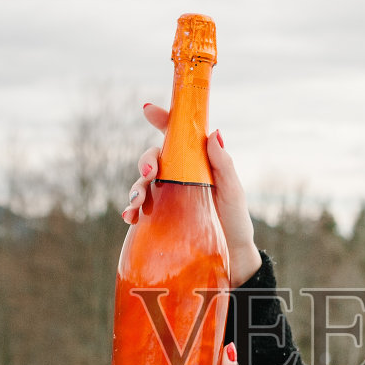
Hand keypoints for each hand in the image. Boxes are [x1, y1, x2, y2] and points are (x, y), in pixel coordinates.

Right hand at [121, 103, 262, 287]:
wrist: (231, 254)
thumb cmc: (235, 219)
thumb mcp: (232, 191)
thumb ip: (223, 164)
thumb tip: (214, 132)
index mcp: (195, 162)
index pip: (176, 136)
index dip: (161, 119)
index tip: (148, 110)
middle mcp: (178, 176)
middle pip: (153, 159)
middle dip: (145, 162)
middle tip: (149, 174)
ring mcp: (167, 196)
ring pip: (142, 183)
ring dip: (135, 189)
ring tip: (137, 203)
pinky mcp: (159, 217)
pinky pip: (139, 209)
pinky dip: (131, 211)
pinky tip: (130, 218)